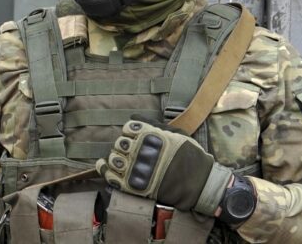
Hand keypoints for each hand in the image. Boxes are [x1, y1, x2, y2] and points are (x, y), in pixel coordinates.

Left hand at [96, 120, 230, 213]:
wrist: (197, 183)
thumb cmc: (190, 156)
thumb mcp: (176, 133)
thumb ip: (153, 124)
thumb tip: (134, 117)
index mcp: (149, 136)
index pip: (129, 128)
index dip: (131, 132)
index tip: (135, 136)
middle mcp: (139, 150)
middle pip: (120, 143)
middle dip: (124, 146)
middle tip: (132, 151)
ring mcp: (134, 169)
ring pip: (113, 158)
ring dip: (116, 157)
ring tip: (123, 160)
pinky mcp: (131, 185)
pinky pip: (110, 176)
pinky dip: (105, 170)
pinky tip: (104, 166)